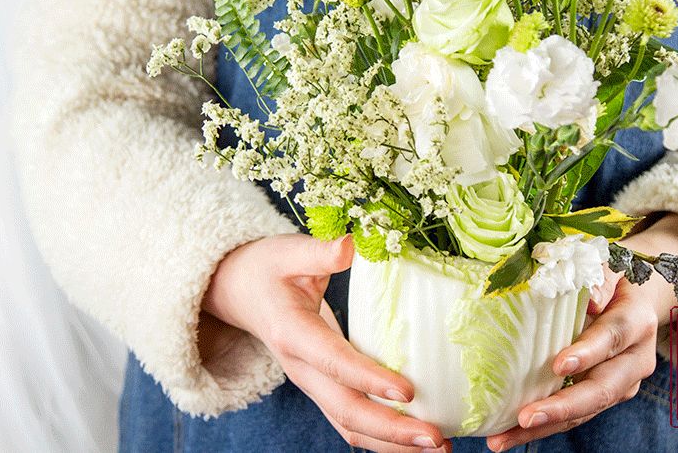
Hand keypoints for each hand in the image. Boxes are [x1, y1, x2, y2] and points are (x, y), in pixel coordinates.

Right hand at [201, 234, 450, 452]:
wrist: (239, 291)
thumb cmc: (268, 268)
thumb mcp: (289, 252)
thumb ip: (319, 252)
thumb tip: (350, 244)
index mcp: (293, 333)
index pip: (334, 362)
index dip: (369, 378)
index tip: (407, 390)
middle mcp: (301, 369)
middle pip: (346, 410)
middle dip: (392, 429)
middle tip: (436, 439)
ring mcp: (312, 384)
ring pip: (350, 426)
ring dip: (393, 443)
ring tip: (438, 448)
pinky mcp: (323, 388)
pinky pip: (352, 422)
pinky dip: (384, 437)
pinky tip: (417, 441)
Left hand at [485, 213, 677, 451]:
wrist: (636, 297)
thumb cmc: (610, 276)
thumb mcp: (605, 266)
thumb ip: (596, 278)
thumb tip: (587, 300)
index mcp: (636, 322)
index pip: (612, 338)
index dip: (588, 353)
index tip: (558, 366)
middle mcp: (635, 360)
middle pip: (602, 389)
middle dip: (563, 406)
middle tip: (526, 417)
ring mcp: (621, 383)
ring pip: (585, 411)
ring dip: (545, 427)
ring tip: (503, 439)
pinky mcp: (603, 397)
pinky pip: (574, 416)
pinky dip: (543, 427)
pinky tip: (506, 435)